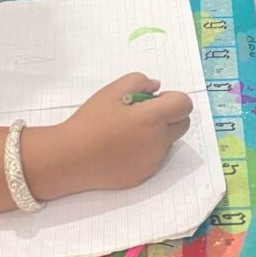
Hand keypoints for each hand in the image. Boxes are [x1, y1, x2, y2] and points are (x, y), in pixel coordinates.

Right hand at [27, 74, 192, 197]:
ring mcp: (152, 161)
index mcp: (153, 119)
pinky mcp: (143, 175)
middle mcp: (158, 142)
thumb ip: (139, 81)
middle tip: (143, 113)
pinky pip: (154, 158)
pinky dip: (147, 150)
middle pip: (183, 124)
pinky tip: (123, 148)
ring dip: (158, 133)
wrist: (70, 158)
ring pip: (169, 142)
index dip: (172, 98)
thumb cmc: (90, 122)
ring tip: (129, 131)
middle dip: (170, 115)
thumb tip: (156, 87)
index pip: (185, 104)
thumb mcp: (112, 90)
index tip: (154, 99)